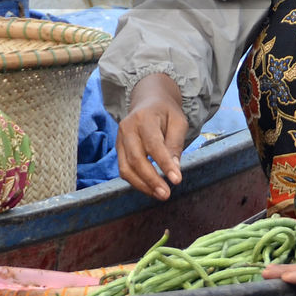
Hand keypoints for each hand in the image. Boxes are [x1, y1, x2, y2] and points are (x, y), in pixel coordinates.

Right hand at [116, 73, 187, 199]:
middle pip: (136, 159)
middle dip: (151, 180)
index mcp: (144, 118)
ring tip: (160, 195)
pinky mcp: (118, 149)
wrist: (148, 100)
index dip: (164, 164)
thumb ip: (175, 144)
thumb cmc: (166, 112)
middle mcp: (127, 128)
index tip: (177, 180)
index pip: (153, 144)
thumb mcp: (178, 122)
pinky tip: (151, 188)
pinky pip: (124, 170)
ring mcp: (119, 139)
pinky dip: (137, 182)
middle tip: (166, 194)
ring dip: (143, 185)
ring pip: (126, 168)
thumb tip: (174, 170)